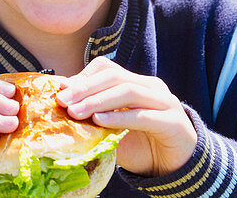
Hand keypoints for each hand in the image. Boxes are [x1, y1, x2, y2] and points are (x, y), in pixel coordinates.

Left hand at [56, 57, 196, 176]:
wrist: (175, 167)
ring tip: (76, 112)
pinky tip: (99, 121)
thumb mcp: (111, 126)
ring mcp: (166, 102)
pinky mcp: (174, 123)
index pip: (107, 68)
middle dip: (85, 88)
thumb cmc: (140, 144)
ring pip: (128, 92)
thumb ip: (93, 112)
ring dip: (98, 101)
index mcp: (137, 81)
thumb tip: (62, 97)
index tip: (60, 91)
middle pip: (114, 76)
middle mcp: (152, 86)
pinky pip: (143, 116)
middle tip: (62, 102)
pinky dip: (119, 117)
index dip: (82, 77)